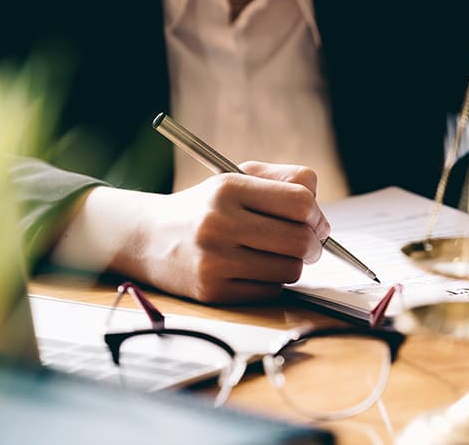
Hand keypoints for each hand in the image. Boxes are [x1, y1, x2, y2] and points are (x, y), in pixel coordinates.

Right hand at [52, 162, 329, 303]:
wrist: (149, 237)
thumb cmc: (204, 206)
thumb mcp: (235, 178)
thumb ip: (283, 179)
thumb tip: (320, 212)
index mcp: (228, 188)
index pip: (299, 202)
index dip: (316, 213)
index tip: (314, 219)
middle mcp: (219, 223)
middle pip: (300, 240)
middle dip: (313, 243)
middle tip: (307, 243)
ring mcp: (214, 261)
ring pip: (290, 270)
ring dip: (292, 263)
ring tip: (275, 253)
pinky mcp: (212, 291)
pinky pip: (270, 291)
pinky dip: (272, 281)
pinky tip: (254, 268)